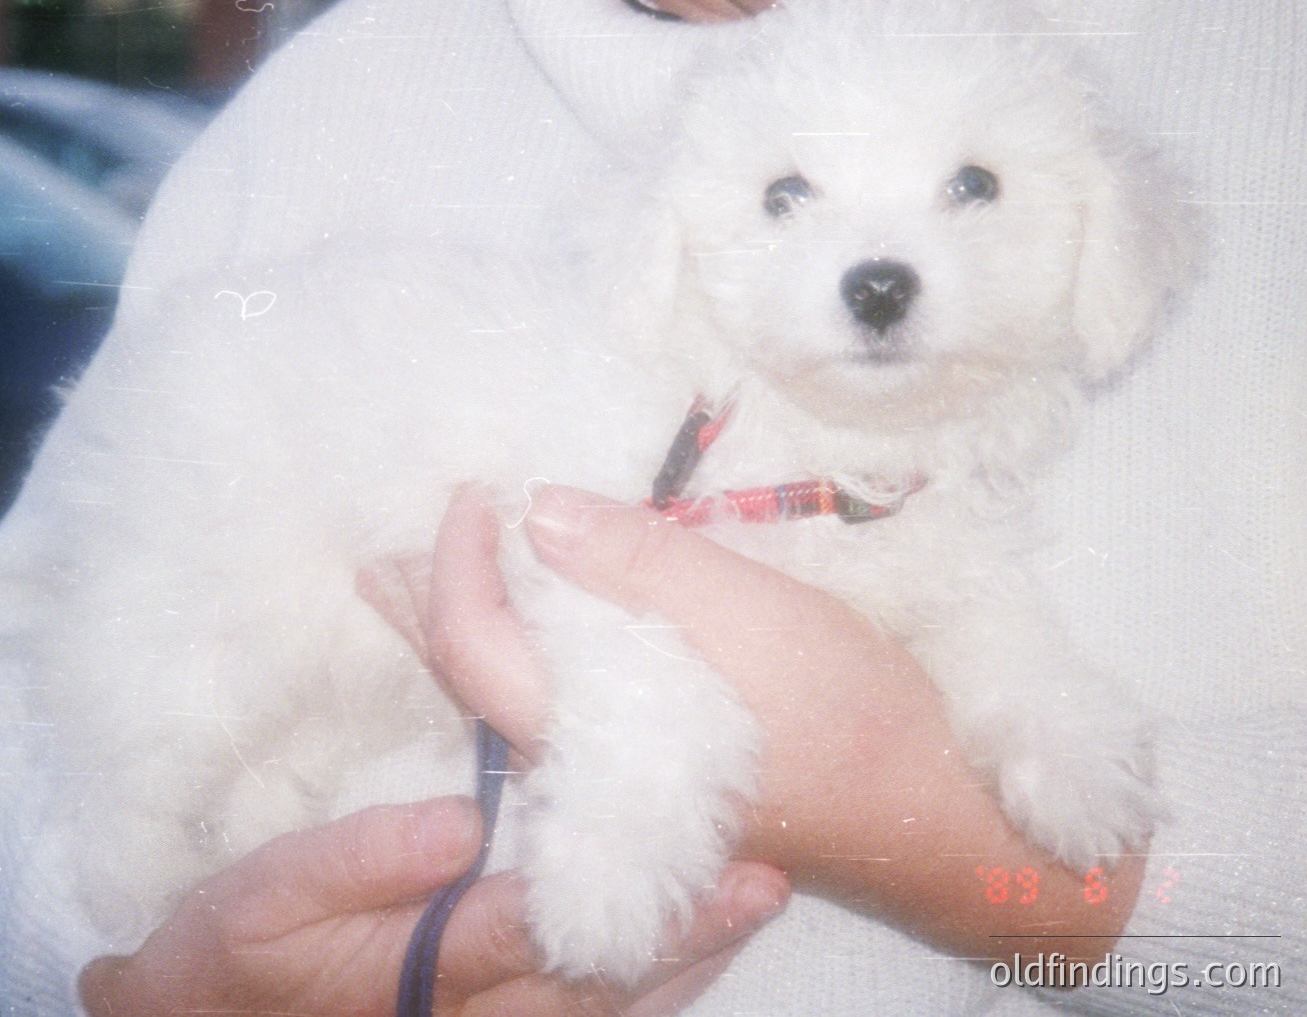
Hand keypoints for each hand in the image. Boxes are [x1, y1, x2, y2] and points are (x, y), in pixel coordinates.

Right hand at [79, 796, 788, 1015]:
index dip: (629, 894)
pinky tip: (692, 950)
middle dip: (688, 933)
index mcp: (424, 971)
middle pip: (601, 979)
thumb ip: (360, 859)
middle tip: (766, 881)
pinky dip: (649, 986)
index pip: (540, 927)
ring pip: (609, 1008)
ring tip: (755, 904)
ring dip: (685, 960)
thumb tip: (459, 822)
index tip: (708, 853)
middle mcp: (474, 1015)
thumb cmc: (237, 950)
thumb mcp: (267, 894)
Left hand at [365, 484, 1145, 964]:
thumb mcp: (754, 616)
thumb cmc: (847, 715)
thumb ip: (643, 565)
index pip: (475, 647)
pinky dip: (522, 646)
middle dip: (426, 605)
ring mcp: (614, 774)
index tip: (472, 491)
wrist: (926, 814)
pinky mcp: (649, 767)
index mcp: (589, 734)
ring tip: (428, 574)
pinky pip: (553, 698)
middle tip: (379, 548)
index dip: (454, 566)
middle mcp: (581, 765)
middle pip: (472, 680)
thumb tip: (540, 513)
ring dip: (469, 623)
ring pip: (508, 692)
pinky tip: (531, 619)